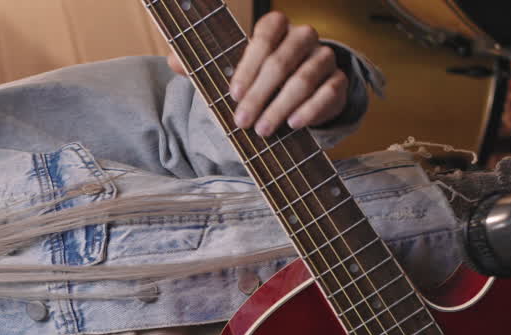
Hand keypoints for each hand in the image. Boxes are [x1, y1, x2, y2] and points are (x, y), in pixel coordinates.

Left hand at [166, 11, 346, 136]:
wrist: (297, 99)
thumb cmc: (258, 80)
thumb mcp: (231, 72)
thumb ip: (202, 65)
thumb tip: (173, 61)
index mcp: (276, 27)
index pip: (267, 30)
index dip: (249, 62)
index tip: (232, 93)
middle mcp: (303, 37)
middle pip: (283, 60)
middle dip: (259, 94)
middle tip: (241, 121)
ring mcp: (323, 58)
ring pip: (305, 78)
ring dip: (280, 107)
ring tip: (262, 130)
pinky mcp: (338, 82)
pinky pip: (327, 93)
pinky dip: (309, 111)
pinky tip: (292, 125)